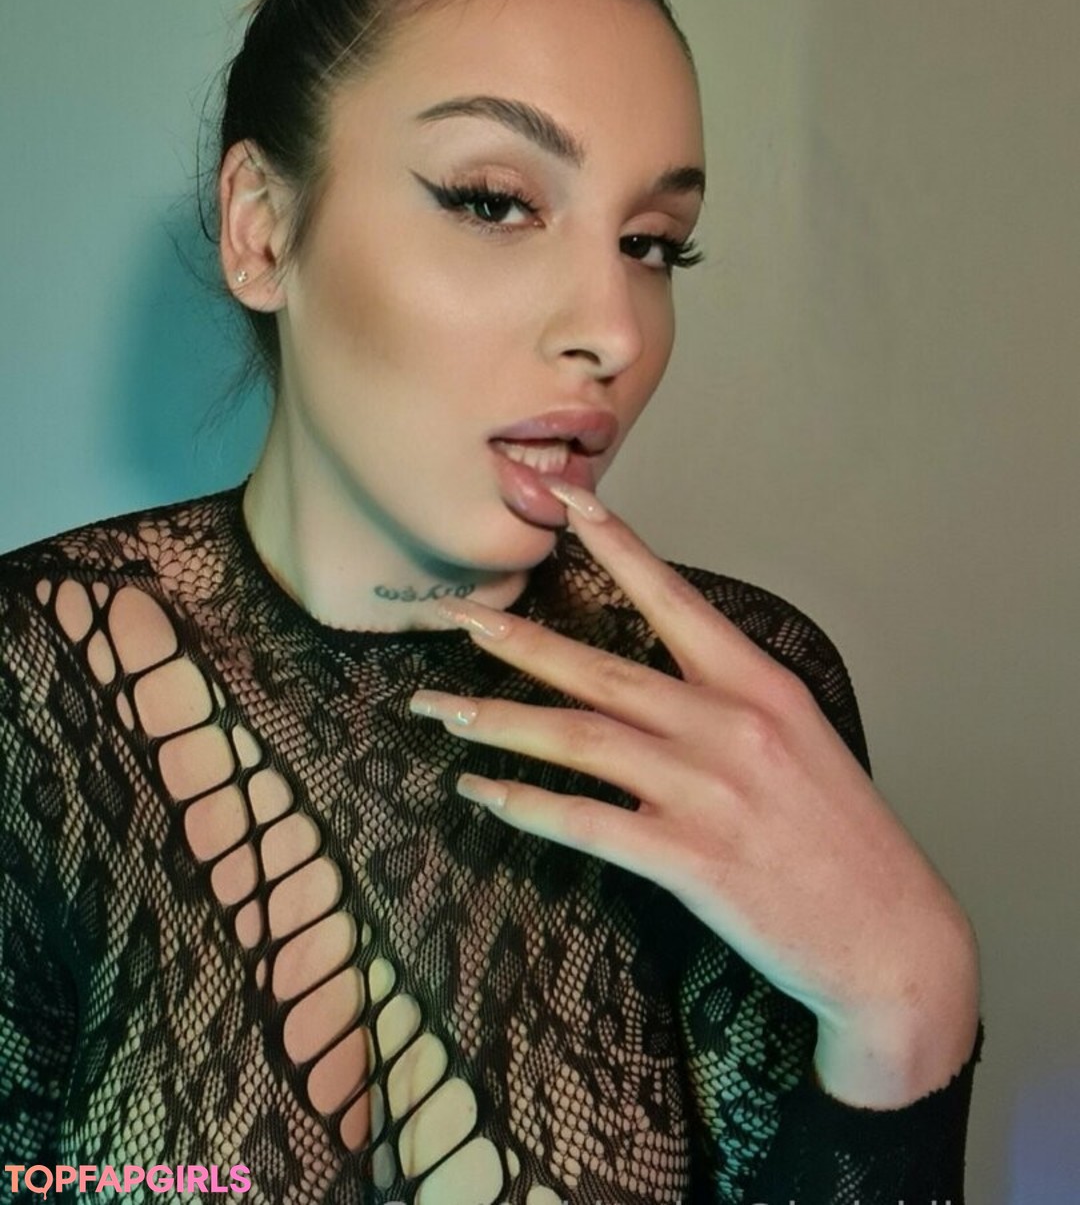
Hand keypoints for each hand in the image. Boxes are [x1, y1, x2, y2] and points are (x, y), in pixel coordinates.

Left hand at [409, 483, 979, 1106]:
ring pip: (577, 740)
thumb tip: (656, 679)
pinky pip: (585, 822)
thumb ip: (729, 700)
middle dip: (514, 639)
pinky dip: (526, 804)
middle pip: (598, 671)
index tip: (566, 500)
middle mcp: (729, 726)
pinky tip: (481, 790)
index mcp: (759, 686)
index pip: (673, 598)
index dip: (614, 544)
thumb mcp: (801, 738)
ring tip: (438, 708)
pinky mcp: (690, 860)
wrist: (893, 939)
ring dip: (497, 720)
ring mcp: (707, 792)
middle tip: (450, 614)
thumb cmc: (844, 838)